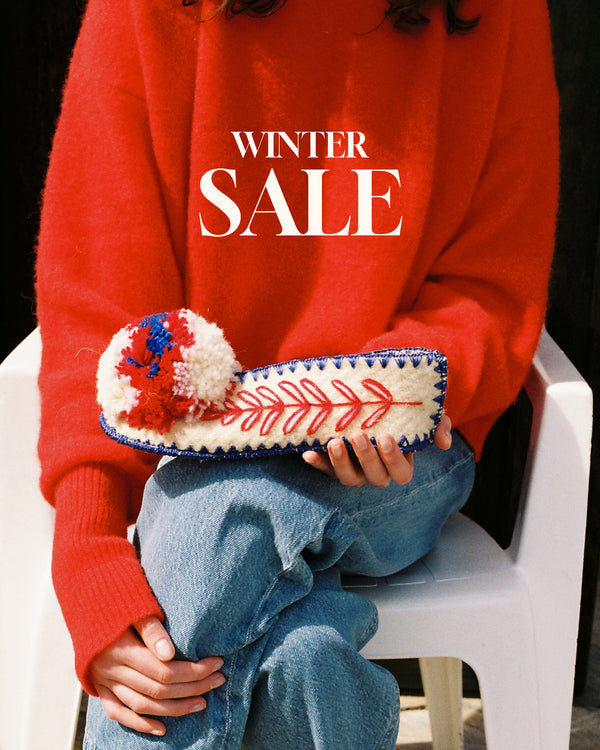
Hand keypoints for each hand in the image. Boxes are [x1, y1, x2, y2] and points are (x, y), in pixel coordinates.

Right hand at [90, 615, 224, 735]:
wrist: (85, 604)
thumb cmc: (115, 603)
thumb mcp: (134, 607)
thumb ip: (151, 629)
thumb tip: (170, 653)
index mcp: (121, 650)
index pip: (164, 671)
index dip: (193, 671)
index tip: (216, 663)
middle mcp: (112, 670)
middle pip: (158, 689)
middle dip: (192, 687)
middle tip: (218, 679)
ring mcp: (105, 682)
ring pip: (143, 705)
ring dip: (174, 708)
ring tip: (201, 702)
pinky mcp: (101, 688)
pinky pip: (119, 713)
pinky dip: (140, 724)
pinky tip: (163, 728)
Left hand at [302, 414, 452, 487]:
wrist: (371, 401)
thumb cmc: (400, 410)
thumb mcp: (423, 414)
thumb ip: (438, 424)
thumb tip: (444, 443)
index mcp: (400, 463)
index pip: (401, 472)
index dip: (393, 459)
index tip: (386, 438)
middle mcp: (378, 472)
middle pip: (375, 477)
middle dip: (366, 458)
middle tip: (358, 435)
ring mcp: (355, 471)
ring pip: (349, 479)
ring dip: (341, 463)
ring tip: (334, 442)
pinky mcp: (334, 466)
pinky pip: (325, 471)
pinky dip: (317, 464)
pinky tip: (308, 453)